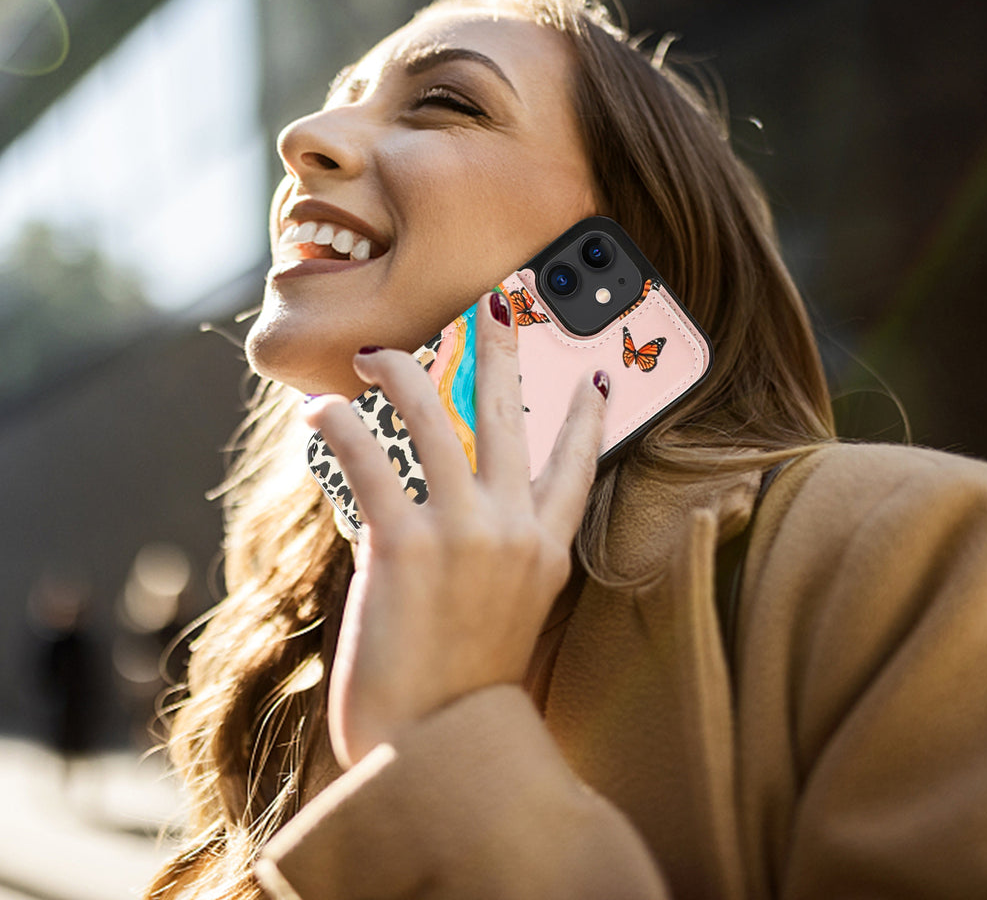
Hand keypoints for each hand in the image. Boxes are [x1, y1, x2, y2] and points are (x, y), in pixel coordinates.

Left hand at [303, 290, 608, 766]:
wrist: (436, 751)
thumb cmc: (461, 688)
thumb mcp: (505, 614)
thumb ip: (496, 554)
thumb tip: (449, 499)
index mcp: (546, 551)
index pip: (578, 465)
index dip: (586, 416)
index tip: (593, 378)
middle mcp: (515, 531)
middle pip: (513, 415)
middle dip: (502, 350)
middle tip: (494, 307)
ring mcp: (465, 533)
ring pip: (436, 417)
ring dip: (400, 372)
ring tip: (373, 355)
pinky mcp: (406, 544)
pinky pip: (370, 458)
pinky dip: (340, 427)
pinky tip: (320, 414)